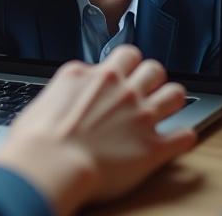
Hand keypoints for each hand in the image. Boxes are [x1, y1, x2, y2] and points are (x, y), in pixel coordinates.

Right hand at [0, 46, 196, 214]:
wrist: (49, 164)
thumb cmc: (37, 139)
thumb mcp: (47, 99)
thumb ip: (68, 91)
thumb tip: (70, 96)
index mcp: (96, 76)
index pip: (123, 56)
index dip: (125, 67)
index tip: (122, 75)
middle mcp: (123, 90)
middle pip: (153, 68)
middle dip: (152, 78)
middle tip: (146, 90)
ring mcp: (141, 116)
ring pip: (176, 94)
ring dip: (173, 100)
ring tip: (168, 108)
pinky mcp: (153, 147)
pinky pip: (184, 136)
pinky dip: (183, 138)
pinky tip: (179, 139)